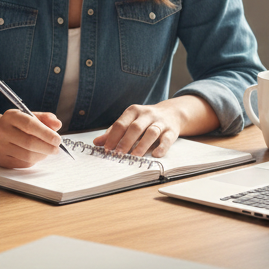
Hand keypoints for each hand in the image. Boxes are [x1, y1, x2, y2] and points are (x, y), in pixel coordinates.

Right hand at [0, 109, 62, 168]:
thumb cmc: (18, 125)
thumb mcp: (30, 116)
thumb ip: (45, 118)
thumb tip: (57, 124)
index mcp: (10, 116)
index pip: (29, 125)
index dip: (46, 133)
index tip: (58, 139)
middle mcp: (2, 131)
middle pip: (29, 142)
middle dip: (47, 147)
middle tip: (56, 148)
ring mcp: (0, 146)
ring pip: (27, 156)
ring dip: (42, 155)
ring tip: (48, 151)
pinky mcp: (1, 160)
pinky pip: (23, 164)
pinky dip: (34, 161)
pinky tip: (37, 155)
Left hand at [94, 96, 218, 157]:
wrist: (172, 112)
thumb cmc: (145, 119)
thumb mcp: (130, 121)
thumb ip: (114, 131)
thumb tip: (97, 142)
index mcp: (133, 111)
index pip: (121, 124)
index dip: (113, 137)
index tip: (106, 149)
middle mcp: (147, 114)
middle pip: (135, 128)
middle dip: (125, 142)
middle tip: (118, 155)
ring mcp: (160, 122)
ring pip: (151, 132)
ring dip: (142, 145)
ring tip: (134, 157)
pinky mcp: (171, 131)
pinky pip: (167, 139)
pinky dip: (162, 147)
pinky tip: (155, 155)